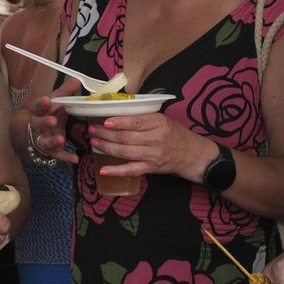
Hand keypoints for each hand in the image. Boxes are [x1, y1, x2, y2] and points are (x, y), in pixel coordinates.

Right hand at [26, 77, 79, 165]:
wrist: (32, 134)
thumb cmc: (46, 114)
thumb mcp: (54, 103)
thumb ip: (65, 93)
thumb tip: (77, 79)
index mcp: (37, 112)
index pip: (37, 107)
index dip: (41, 104)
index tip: (46, 99)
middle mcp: (37, 127)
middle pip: (38, 125)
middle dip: (45, 123)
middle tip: (52, 120)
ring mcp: (42, 140)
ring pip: (44, 142)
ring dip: (52, 141)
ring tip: (60, 140)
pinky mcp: (49, 151)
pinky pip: (56, 155)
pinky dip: (65, 157)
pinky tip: (74, 158)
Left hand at [90, 111, 210, 179]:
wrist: (191, 154)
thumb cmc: (173, 133)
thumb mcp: (162, 119)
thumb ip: (142, 117)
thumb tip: (115, 112)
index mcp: (158, 123)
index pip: (135, 122)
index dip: (118, 122)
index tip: (104, 121)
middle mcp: (155, 139)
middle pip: (126, 137)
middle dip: (105, 134)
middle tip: (92, 130)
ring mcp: (152, 155)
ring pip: (125, 152)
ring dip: (106, 147)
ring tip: (94, 142)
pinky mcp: (150, 169)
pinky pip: (131, 170)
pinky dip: (116, 170)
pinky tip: (103, 169)